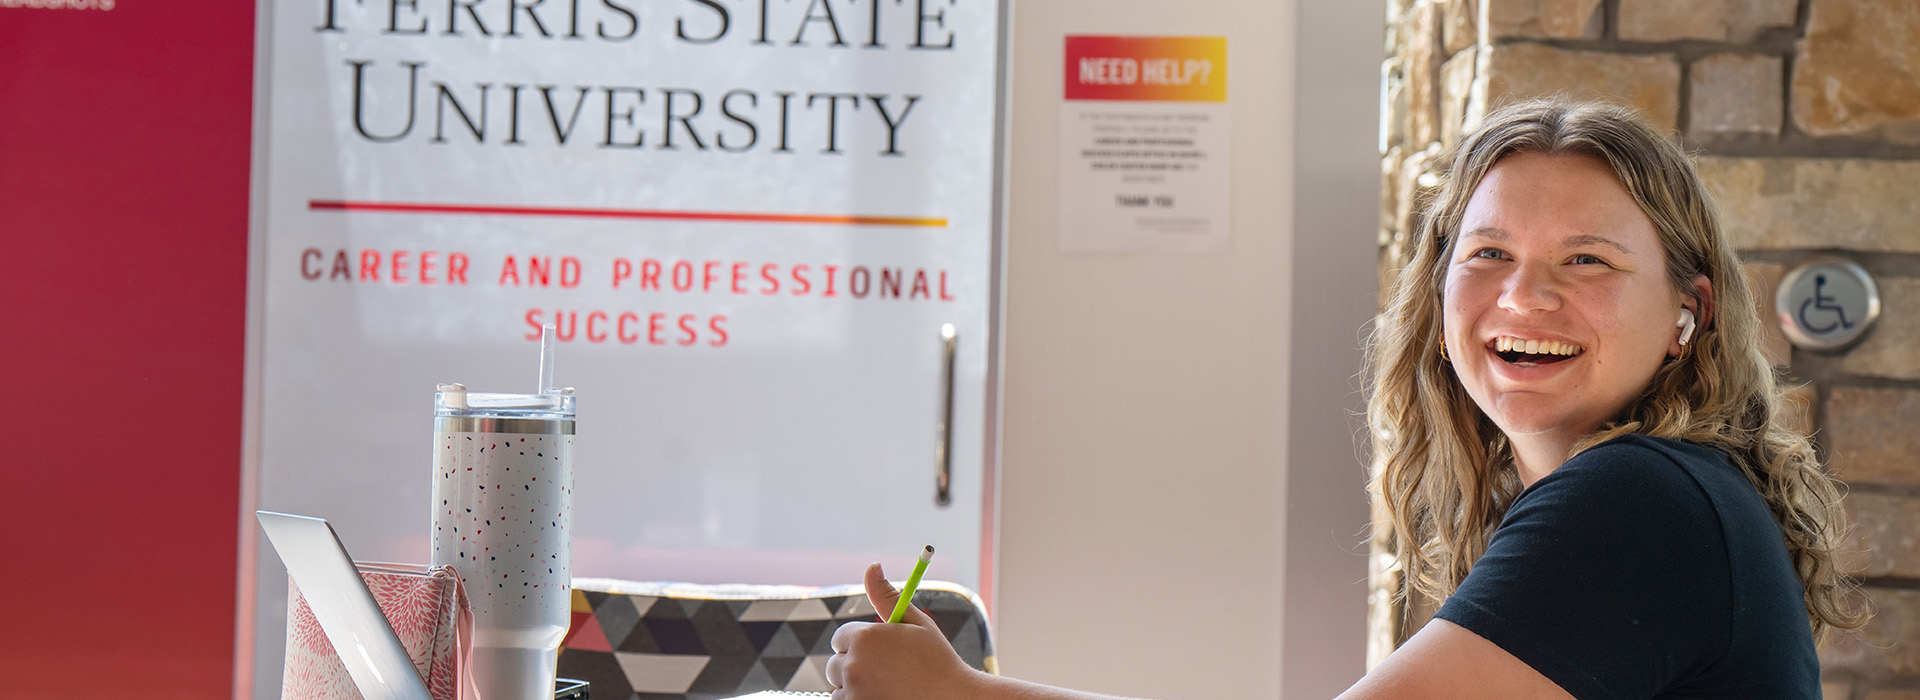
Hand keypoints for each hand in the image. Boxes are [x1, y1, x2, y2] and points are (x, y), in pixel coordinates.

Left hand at [825, 562, 983, 699]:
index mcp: (865, 637)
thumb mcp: (914, 623)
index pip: (841, 638)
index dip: (859, 644)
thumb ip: (886, 596)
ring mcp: (853, 691)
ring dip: (853, 686)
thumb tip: (872, 565)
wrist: (951, 698)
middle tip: (884, 671)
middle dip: (854, 665)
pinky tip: (882, 696)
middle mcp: (854, 664)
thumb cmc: (936, 660)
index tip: (878, 652)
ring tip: (885, 685)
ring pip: (838, 685)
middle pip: (835, 664)